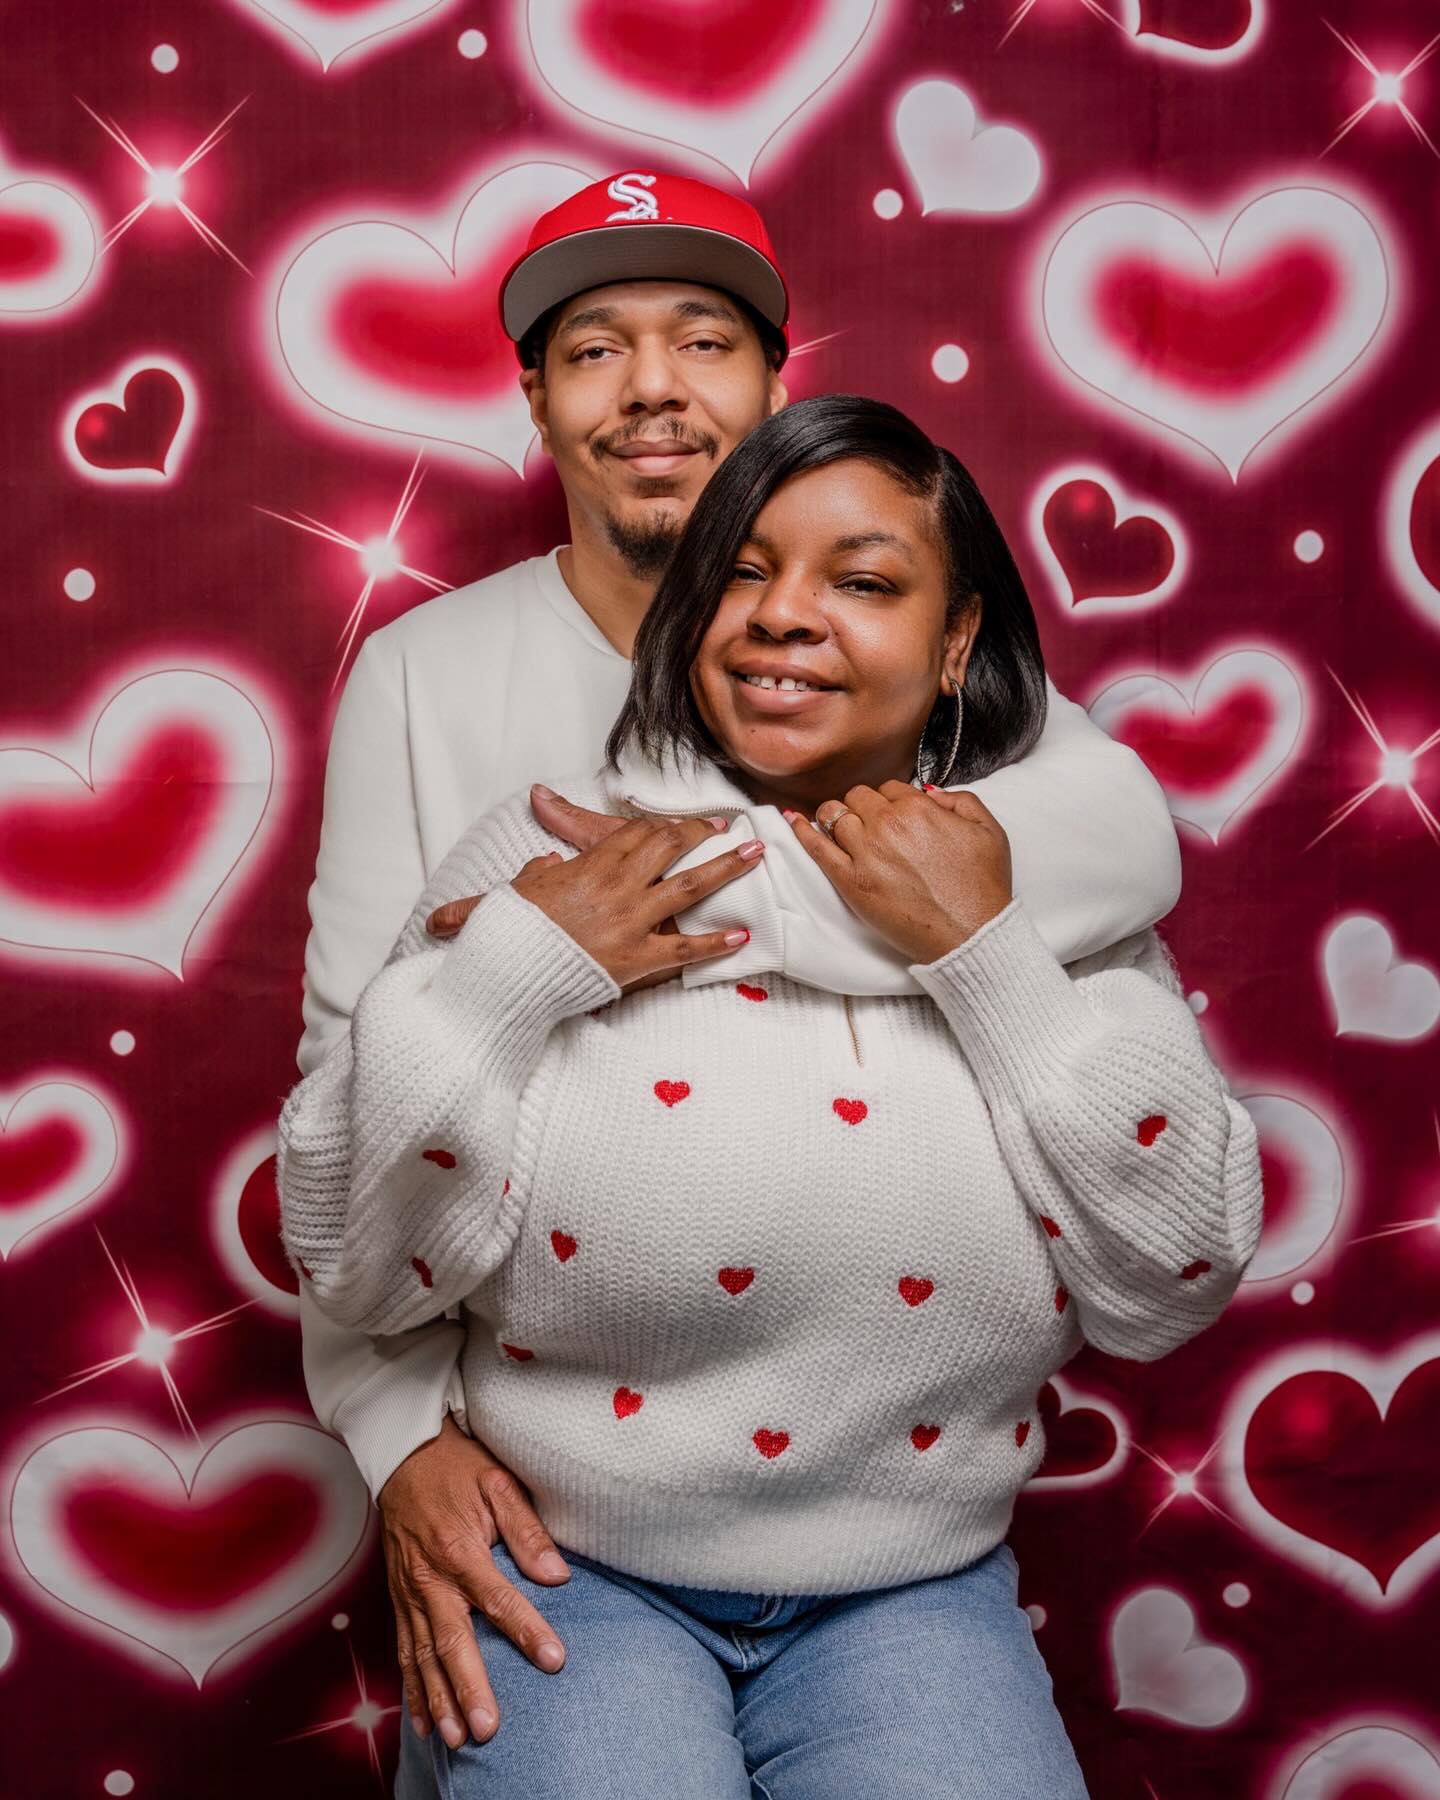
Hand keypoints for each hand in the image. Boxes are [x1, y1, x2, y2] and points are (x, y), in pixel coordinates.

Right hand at [378, 1416, 569, 1747]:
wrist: (401, 1453)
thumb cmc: (456, 1464)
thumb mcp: (497, 1482)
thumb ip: (526, 1530)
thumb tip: (557, 1576)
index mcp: (457, 1546)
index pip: (498, 1597)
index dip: (527, 1629)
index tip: (554, 1660)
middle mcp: (428, 1577)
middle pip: (452, 1641)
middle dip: (470, 1688)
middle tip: (488, 1729)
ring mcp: (409, 1592)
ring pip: (423, 1656)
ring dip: (438, 1700)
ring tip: (456, 1739)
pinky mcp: (398, 1599)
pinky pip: (403, 1651)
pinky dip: (413, 1689)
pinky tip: (424, 1723)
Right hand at [426, 790, 734, 994]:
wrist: (511, 968)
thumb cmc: (514, 930)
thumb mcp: (521, 889)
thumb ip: (539, 870)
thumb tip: (549, 861)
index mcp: (591, 866)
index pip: (637, 834)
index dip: (664, 824)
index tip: (683, 822)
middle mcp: (619, 888)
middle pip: (670, 848)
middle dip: (702, 833)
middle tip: (728, 826)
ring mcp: (633, 922)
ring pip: (691, 886)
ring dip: (727, 868)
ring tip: (756, 855)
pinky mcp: (639, 958)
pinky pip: (686, 949)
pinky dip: (716, 943)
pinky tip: (742, 936)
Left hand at [787, 781, 1011, 963]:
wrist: (971, 934)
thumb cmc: (982, 888)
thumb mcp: (989, 830)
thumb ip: (961, 800)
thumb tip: (929, 793)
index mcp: (919, 809)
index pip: (889, 788)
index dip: (891, 801)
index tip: (893, 816)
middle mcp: (888, 825)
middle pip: (857, 797)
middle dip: (863, 806)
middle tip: (870, 825)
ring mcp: (865, 853)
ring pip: (833, 815)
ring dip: (835, 816)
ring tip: (837, 826)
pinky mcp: (850, 881)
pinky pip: (816, 846)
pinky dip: (802, 831)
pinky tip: (793, 821)